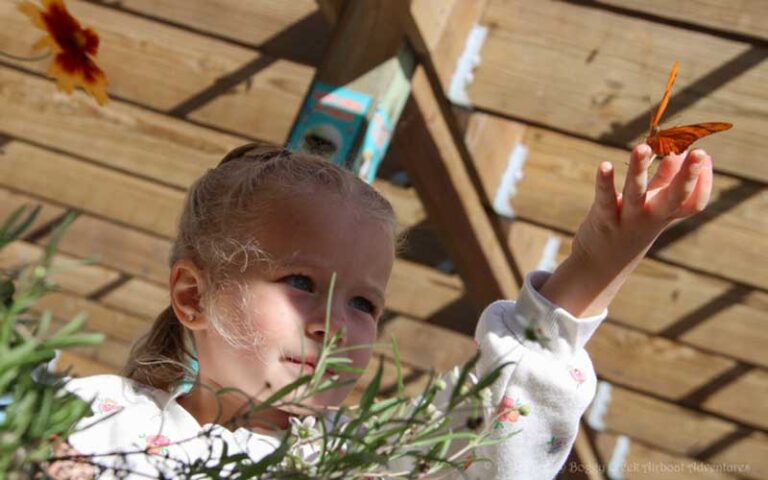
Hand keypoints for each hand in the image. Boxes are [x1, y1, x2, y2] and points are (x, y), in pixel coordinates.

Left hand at [538, 144, 713, 316]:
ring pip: (636, 194)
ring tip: (642, 148)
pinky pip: (605, 199)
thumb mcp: (652, 207)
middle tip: (699, 153)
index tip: (704, 156)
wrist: (600, 267)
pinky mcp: (603, 220)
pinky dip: (605, 182)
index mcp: (666, 214)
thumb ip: (665, 180)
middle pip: (675, 198)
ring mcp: (628, 220)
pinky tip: (605, 166)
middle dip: (688, 176)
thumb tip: (678, 152)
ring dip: (639, 170)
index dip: (702, 181)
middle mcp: (651, 218)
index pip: (694, 202)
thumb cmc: (629, 229)